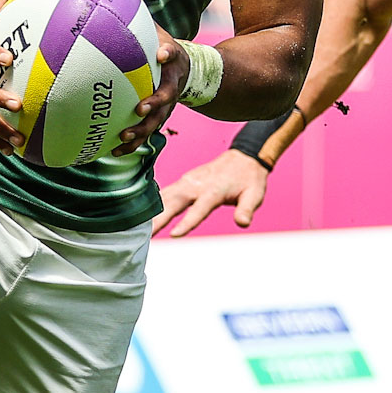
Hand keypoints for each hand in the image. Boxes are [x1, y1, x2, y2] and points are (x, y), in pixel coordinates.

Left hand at [111, 26, 186, 155]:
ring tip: (123, 138)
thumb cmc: (165, 49)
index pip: (173, 56)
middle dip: (153, 105)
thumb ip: (145, 23)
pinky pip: (145, 133)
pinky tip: (112, 151)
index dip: (169, 54)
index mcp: (173, 63)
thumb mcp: (160, 33)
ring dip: (141, 132)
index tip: (162, 54)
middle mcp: (171, 86)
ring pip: (156, 122)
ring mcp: (166, 106)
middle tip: (139, 110)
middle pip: (166, 98)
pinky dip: (130, 144)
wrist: (187, 72)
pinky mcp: (156, 117)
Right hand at [153, 149, 270, 236]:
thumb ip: (246, 209)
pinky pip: (165, 193)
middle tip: (144, 235)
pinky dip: (153, 204)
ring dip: (151, 212)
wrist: (243, 157)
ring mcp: (188, 181)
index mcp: (214, 190)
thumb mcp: (254, 194)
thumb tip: (243, 223)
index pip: (199, 208)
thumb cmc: (249, 178)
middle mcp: (196, 184)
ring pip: (165, 197)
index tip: (174, 235)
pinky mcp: (183, 182)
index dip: (187, 222)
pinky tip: (142, 216)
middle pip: (174, 202)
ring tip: (136, 229)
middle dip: (158, 218)